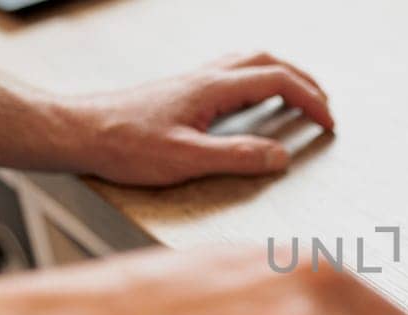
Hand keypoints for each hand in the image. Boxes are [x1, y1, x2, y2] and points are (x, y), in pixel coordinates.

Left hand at [59, 52, 334, 185]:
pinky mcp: (181, 91)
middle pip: (268, 61)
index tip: (328, 122)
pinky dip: (256, 81)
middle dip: (303, 81)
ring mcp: (193, 81)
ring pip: (249, 62)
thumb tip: (280, 156)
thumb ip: (237, 157)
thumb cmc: (124, 146)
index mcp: (213, 88)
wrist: (79, 132)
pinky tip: (251, 102)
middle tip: (323, 106)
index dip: (310, 100)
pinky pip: (231, 73)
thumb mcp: (186, 160)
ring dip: (281, 76)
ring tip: (298, 98)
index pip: (278, 81)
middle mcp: (205, 77)